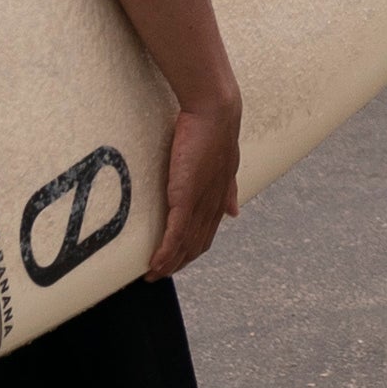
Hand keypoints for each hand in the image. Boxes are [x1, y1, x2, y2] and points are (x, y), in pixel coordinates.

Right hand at [144, 80, 245, 276]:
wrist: (215, 112)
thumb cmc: (215, 131)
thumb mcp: (226, 165)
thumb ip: (229, 190)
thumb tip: (235, 212)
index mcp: (220, 198)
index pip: (206, 234)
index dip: (191, 251)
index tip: (176, 261)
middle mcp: (213, 205)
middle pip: (196, 245)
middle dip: (178, 263)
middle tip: (159, 273)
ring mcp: (200, 203)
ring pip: (185, 245)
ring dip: (168, 264)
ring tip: (152, 275)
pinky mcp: (186, 198)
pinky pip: (175, 235)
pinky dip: (165, 254)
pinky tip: (154, 265)